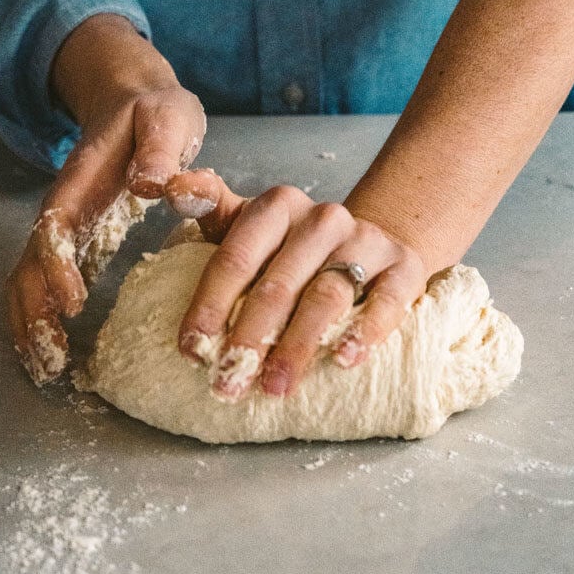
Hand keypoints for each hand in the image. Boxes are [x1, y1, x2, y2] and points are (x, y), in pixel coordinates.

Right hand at [6, 15, 205, 384]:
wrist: (136, 100)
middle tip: (51, 359)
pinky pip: (49, 278)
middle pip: (33, 263)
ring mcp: (68, 222)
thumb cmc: (154, 112)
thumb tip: (149, 185)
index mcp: (82, 179)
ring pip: (32, 276)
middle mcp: (65, 205)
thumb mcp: (166, 118)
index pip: (57, 226)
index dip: (57, 266)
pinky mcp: (79, 234)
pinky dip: (43, 314)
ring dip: (32, 322)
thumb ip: (160, 149)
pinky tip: (52, 347)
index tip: (70, 304)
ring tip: (46, 367)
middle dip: (35, 312)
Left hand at [165, 169, 428, 400]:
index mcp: (278, 205)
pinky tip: (343, 359)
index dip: (211, 304)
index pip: (237, 255)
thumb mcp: (248, 224)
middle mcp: (323, 218)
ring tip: (274, 386)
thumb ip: (208, 207)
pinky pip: (387, 300)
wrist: (370, 245)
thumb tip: (169, 187)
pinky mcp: (404, 267)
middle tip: (228, 383)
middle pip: (279, 282)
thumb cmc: (293, 248)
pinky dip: (365, 331)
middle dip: (250, 338)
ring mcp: (366, 240)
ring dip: (298, 345)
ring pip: (327, 294)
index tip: (191, 350)